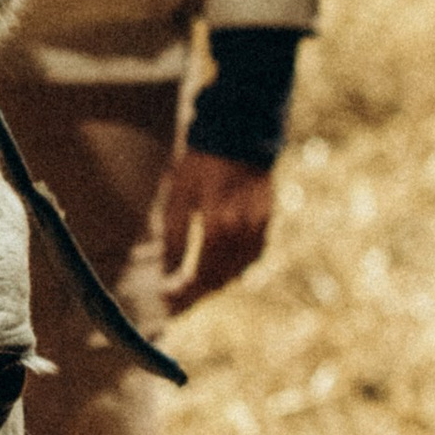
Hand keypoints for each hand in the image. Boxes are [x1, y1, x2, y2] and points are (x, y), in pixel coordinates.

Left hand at [159, 148, 273, 309]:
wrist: (237, 134)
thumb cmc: (200, 164)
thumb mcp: (177, 198)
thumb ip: (173, 238)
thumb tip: (167, 274)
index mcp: (218, 225)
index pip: (201, 274)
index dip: (183, 292)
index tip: (166, 300)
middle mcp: (243, 231)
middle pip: (221, 277)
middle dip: (197, 293)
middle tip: (175, 300)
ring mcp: (259, 227)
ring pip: (239, 270)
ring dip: (216, 283)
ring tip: (193, 287)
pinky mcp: (267, 221)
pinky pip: (253, 256)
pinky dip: (237, 268)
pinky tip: (220, 270)